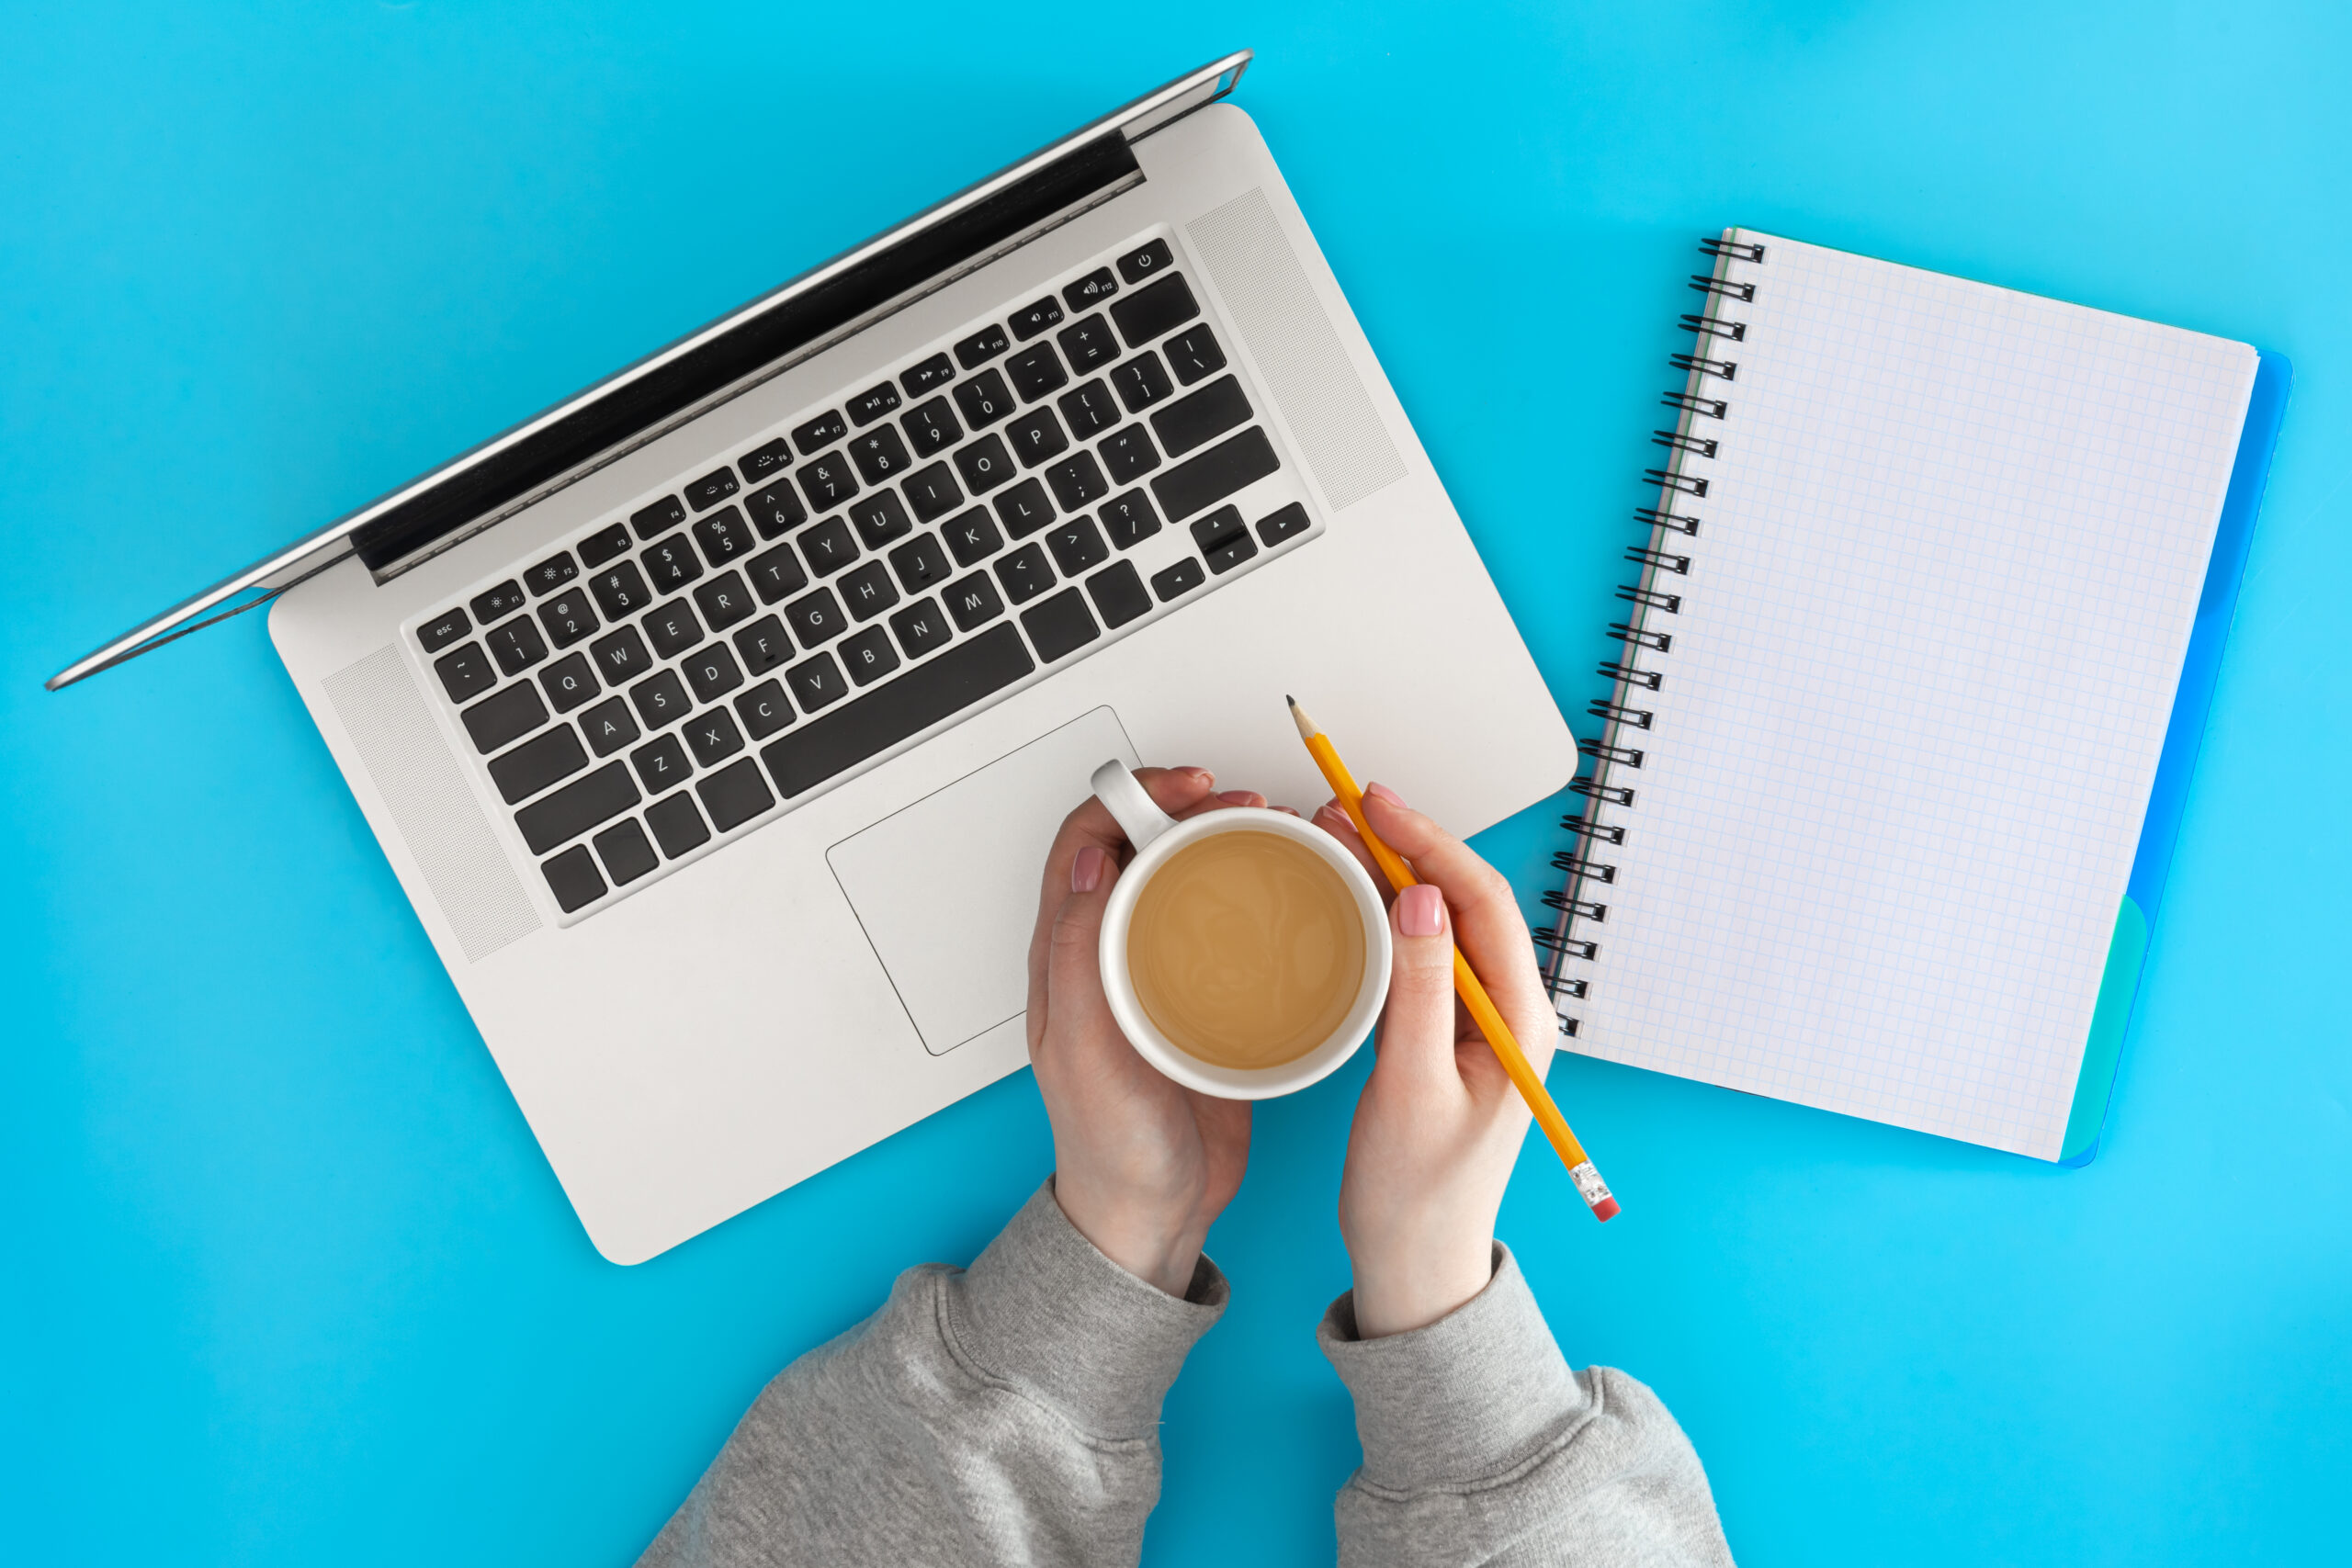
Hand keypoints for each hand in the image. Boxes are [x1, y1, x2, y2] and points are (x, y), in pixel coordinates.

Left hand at [1027, 766, 1264, 1295]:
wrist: (1152, 1216)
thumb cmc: (1109, 1146)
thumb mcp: (1081, 1049)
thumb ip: (1077, 958)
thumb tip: (1084, 865)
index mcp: (1069, 956)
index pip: (1087, 841)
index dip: (1130, 797)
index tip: (1187, 790)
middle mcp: (1111, 954)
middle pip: (1145, 847)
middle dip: (1193, 808)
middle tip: (1248, 806)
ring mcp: (1162, 975)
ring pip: (1189, 881)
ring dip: (1229, 846)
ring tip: (1278, 836)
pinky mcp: (1208, 1002)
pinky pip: (1230, 931)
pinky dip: (1260, 902)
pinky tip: (1295, 899)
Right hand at [1312, 783, 1556, 1336]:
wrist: (1414, 1266)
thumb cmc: (1417, 1196)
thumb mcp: (1411, 1088)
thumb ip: (1419, 992)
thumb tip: (1419, 902)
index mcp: (1520, 1024)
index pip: (1481, 902)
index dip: (1429, 843)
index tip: (1376, 806)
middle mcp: (1508, 1014)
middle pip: (1463, 900)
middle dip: (1405, 845)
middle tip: (1344, 807)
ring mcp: (1477, 1023)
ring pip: (1439, 922)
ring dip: (1390, 873)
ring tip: (1338, 835)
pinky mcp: (1445, 1034)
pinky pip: (1419, 953)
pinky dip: (1382, 915)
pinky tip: (1348, 896)